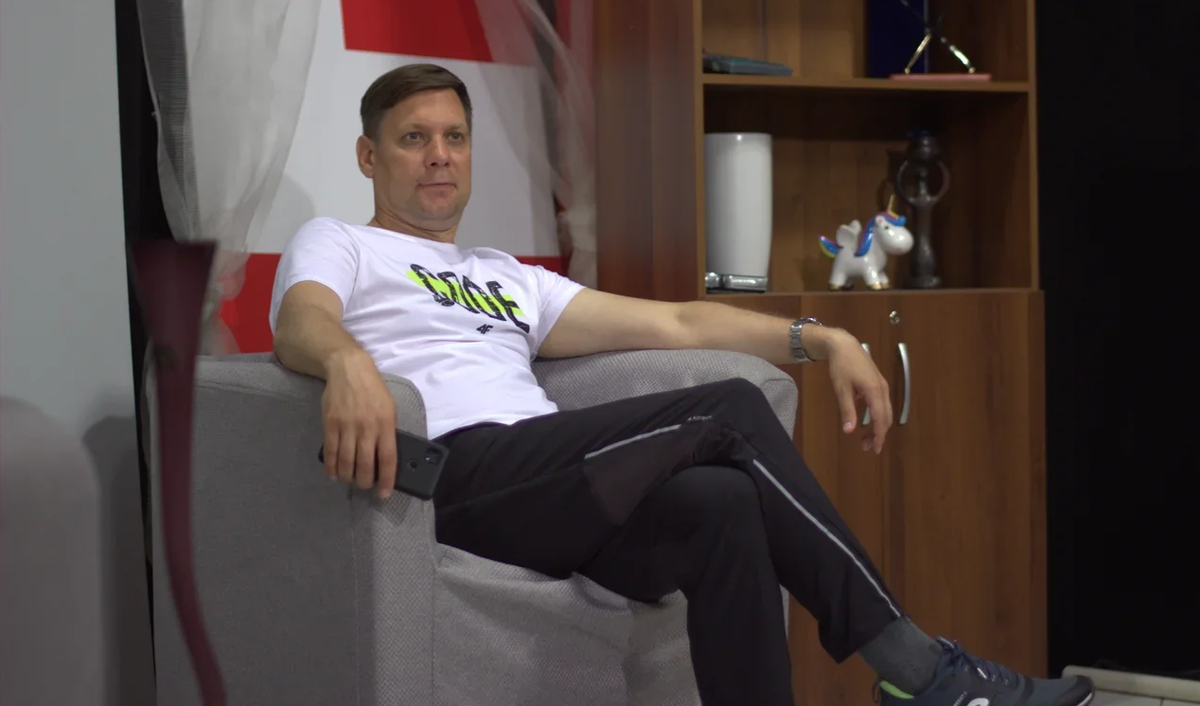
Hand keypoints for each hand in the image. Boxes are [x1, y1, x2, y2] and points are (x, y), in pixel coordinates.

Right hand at [321, 349, 397, 498]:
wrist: (349, 369)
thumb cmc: (373, 389)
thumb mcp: (389, 408)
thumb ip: (387, 431)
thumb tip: (385, 456)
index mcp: (385, 424)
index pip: (388, 458)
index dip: (387, 480)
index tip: (384, 493)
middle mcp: (367, 427)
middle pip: (365, 465)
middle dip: (365, 482)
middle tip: (365, 486)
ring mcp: (347, 426)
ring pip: (347, 462)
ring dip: (348, 477)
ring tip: (350, 481)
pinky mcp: (330, 424)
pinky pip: (331, 451)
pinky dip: (332, 467)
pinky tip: (334, 475)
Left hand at [824, 331, 893, 452]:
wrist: (844, 345)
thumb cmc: (841, 366)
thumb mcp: (841, 389)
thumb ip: (847, 410)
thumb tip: (849, 431)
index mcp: (874, 391)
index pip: (880, 419)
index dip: (879, 435)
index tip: (874, 449)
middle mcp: (882, 389)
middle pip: (886, 417)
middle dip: (879, 434)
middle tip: (868, 447)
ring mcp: (882, 385)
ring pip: (885, 411)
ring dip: (878, 425)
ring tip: (866, 437)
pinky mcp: (878, 383)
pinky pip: (882, 404)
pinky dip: (877, 415)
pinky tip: (866, 420)